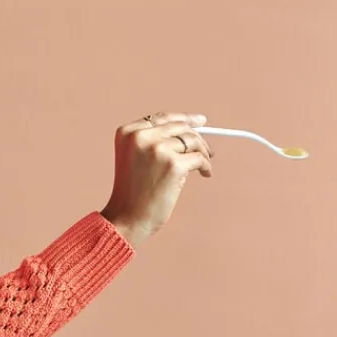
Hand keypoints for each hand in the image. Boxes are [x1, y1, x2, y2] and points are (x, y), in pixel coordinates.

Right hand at [101, 112, 213, 247]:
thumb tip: (191, 131)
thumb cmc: (133, 193)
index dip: (184, 118)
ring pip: (192, 140)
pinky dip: (205, 165)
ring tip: (205, 166)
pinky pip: (199, 158)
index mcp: (128, 132)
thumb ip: (155, 142)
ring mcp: (157, 149)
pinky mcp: (173, 164)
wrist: (127, 218)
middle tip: (208, 150)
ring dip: (204, 152)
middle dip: (197, 138)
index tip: (200, 121)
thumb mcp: (136, 158)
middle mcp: (141, 136)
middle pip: (180, 127)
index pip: (162, 118)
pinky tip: (205, 174)